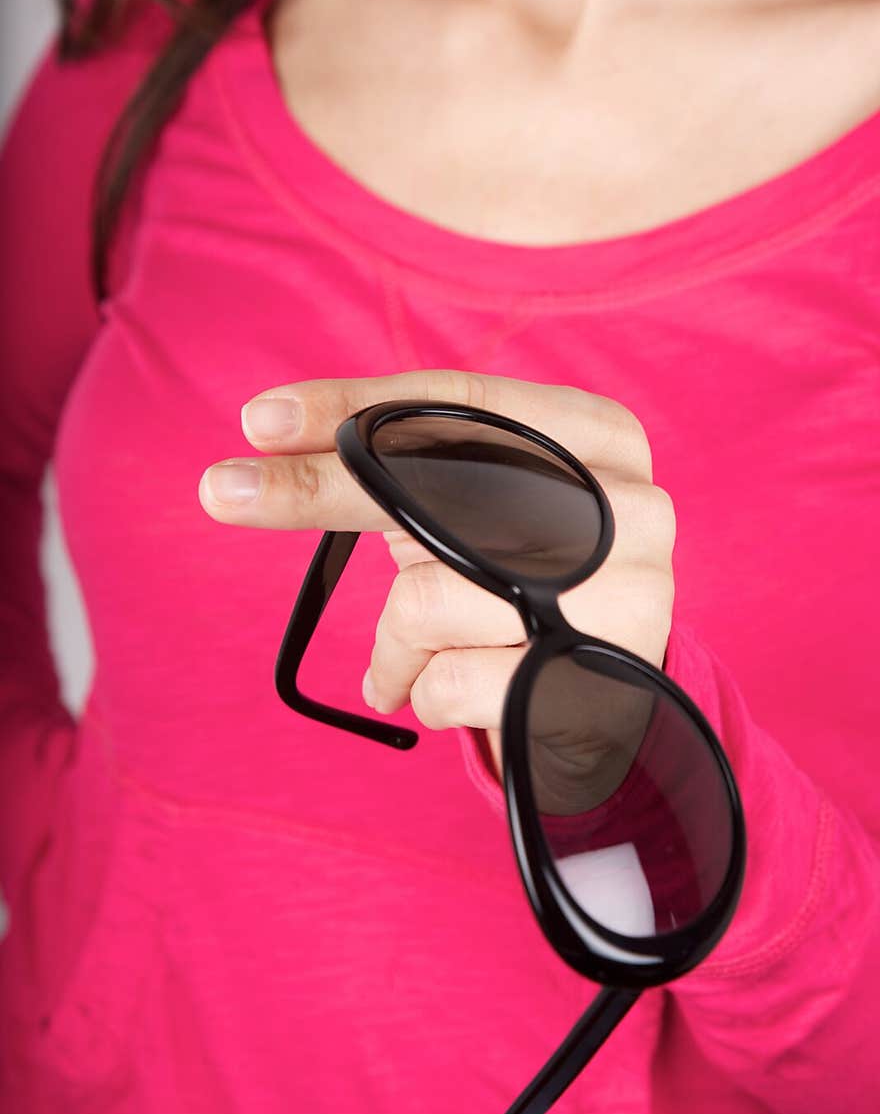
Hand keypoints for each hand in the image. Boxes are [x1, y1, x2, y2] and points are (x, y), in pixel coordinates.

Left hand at [198, 370, 675, 775]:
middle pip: (433, 485)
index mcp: (600, 436)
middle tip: (221, 490)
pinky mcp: (601, 686)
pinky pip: (446, 681)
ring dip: (392, 641)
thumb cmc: (522, 588)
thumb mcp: (481, 512)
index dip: (352, 405)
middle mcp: (630, 505)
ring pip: (428, 596)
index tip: (259, 420)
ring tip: (409, 661)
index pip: (461, 403)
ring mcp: (628, 595)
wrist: (608, 710)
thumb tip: (269, 434)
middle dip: (316, 491)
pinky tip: (455, 695)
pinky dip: (420, 692)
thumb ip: (407, 468)